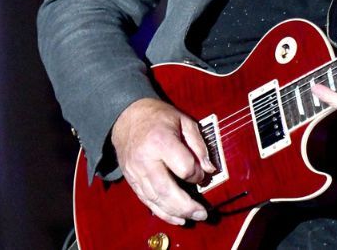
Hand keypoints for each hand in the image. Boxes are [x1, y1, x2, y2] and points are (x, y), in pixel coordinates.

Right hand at [110, 97, 216, 225]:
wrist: (126, 117)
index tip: (202, 172)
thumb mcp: (184, 121)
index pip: (184, 167)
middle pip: (167, 190)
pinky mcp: (131, 180)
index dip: (197, 174)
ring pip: (156, 199)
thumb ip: (199, 145)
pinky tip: (176, 219)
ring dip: (176, 213)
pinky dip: (162, 213)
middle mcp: (145, 160)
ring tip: (193, 217)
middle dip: (187, 206)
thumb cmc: (158, 117)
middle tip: (203, 214)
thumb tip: (209, 169)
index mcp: (160, 141)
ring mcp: (135, 172)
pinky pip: (147, 201)